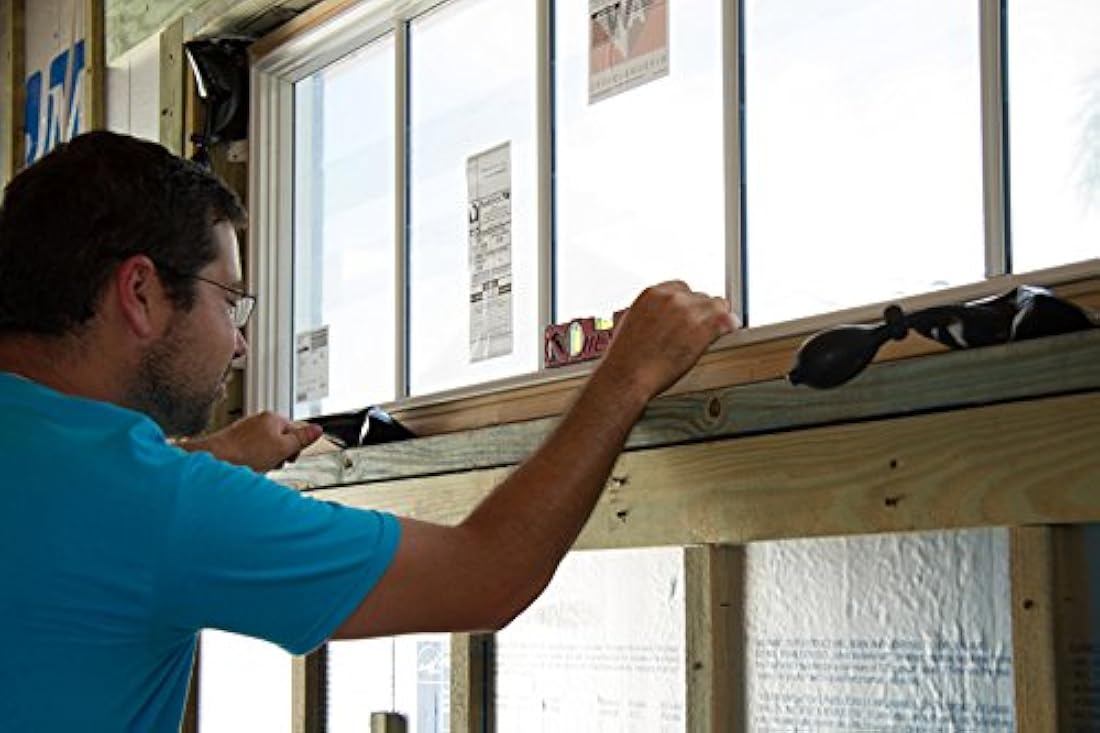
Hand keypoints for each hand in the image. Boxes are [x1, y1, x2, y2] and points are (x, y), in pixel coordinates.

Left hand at [179, 412, 322, 472]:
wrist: (215, 459)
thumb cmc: (246, 452)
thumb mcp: (283, 448)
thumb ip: (302, 439)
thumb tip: (318, 429)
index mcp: (272, 418)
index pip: (295, 432)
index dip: (294, 448)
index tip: (289, 458)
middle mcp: (258, 421)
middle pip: (280, 440)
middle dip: (279, 454)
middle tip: (273, 463)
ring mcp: (246, 431)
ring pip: (265, 448)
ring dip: (266, 459)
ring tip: (258, 466)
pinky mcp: (235, 442)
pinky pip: (251, 452)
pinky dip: (252, 461)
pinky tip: (247, 467)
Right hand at [596, 281, 736, 402]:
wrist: (628, 373)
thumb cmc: (626, 356)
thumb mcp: (631, 322)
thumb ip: (652, 313)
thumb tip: (662, 317)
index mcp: (653, 293)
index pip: (682, 289)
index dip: (688, 304)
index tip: (689, 314)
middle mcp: (672, 298)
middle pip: (701, 297)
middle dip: (700, 313)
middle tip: (695, 331)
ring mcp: (690, 311)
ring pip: (717, 306)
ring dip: (714, 320)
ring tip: (705, 336)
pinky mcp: (704, 326)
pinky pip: (728, 321)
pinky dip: (729, 327)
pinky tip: (725, 333)